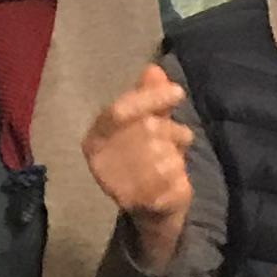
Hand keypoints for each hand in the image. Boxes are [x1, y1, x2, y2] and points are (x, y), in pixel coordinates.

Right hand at [85, 64, 196, 268]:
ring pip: (164, 151)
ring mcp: (122, 185)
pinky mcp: (144, 202)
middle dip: (168, 129)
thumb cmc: (145, 158)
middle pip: (147, 128)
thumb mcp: (146, 123)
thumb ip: (149, 97)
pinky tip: (175, 175)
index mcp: (95, 140)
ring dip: (176, 150)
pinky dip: (181, 169)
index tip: (178, 91)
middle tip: (174, 137)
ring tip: (171, 157)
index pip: (120, 110)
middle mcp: (102, 163)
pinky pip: (175, 173)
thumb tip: (154, 68)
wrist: (152, 208)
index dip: (150, 98)